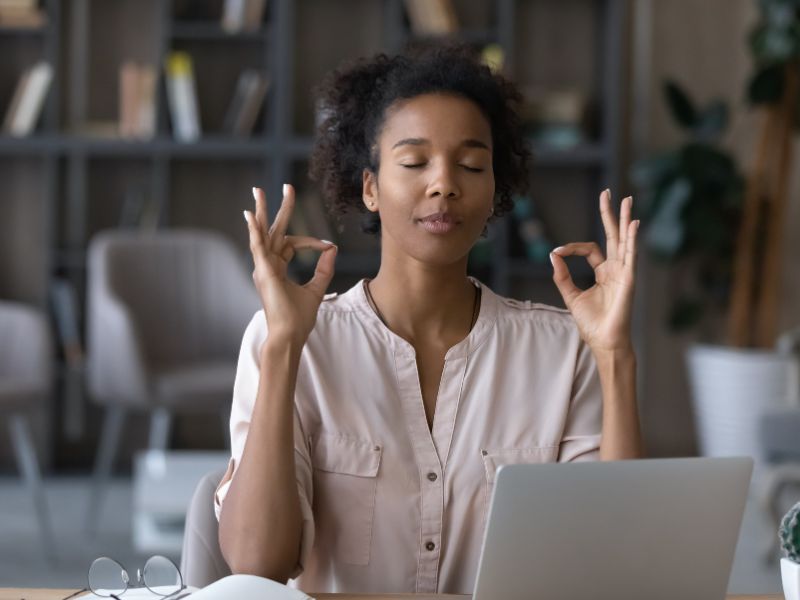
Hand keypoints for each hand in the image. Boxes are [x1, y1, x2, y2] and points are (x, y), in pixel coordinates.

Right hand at [244, 184, 336, 344]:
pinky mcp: (264, 272)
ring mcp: (263, 268)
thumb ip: (324, 268)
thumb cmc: (299, 318)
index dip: (311, 242)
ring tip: (258, 191)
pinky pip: (257, 247)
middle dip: (280, 208)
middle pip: (274, 231)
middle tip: (286, 186)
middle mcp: (268, 265)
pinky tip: (250, 216)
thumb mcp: (316, 289)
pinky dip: (254, 231)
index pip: (292, 244)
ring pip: (262, 233)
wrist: (290, 335)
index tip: (327, 245)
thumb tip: (332, 247)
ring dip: (261, 211)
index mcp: (278, 268)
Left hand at [549, 189, 638, 353]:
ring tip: (627, 199)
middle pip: (613, 236)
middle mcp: (616, 269)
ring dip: (625, 220)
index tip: (557, 252)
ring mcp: (624, 273)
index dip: (572, 248)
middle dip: (611, 215)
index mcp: (603, 273)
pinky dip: (632, 239)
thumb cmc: (591, 323)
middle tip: (608, 193)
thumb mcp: (571, 296)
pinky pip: (631, 255)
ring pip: (625, 240)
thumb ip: (562, 275)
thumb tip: (553, 255)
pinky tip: (633, 224)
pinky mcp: (629, 279)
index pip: (591, 249)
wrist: (603, 341)